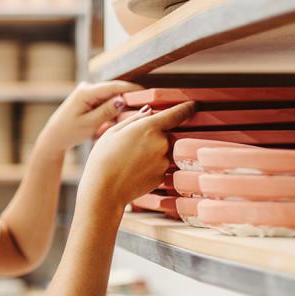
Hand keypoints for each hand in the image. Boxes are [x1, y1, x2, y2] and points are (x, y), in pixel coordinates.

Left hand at [36, 81, 143, 153]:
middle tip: (147, 108)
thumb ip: (106, 111)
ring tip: (136, 115)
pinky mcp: (90, 99)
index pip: (114, 86)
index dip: (132, 89)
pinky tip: (122, 118)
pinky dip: (114, 110)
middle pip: (114, 90)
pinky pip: (106, 102)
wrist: (54, 137)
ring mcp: (88, 93)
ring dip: (122, 106)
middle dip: (129, 99)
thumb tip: (123, 100)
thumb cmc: (68, 132)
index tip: (148, 93)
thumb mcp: (88, 124)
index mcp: (85, 91)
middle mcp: (87, 88)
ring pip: (112, 97)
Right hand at [77, 102, 195, 212]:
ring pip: (162, 150)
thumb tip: (149, 111)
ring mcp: (164, 161)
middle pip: (166, 133)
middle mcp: (162, 144)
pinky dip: (150, 165)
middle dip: (154, 135)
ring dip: (151, 151)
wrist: (104, 189)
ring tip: (130, 159)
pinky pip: (160, 165)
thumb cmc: (103, 159)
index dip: (186, 108)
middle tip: (132, 143)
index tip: (191, 106)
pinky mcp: (162, 176)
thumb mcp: (113, 131)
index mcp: (150, 128)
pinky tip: (133, 169)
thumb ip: (135, 119)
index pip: (177, 114)